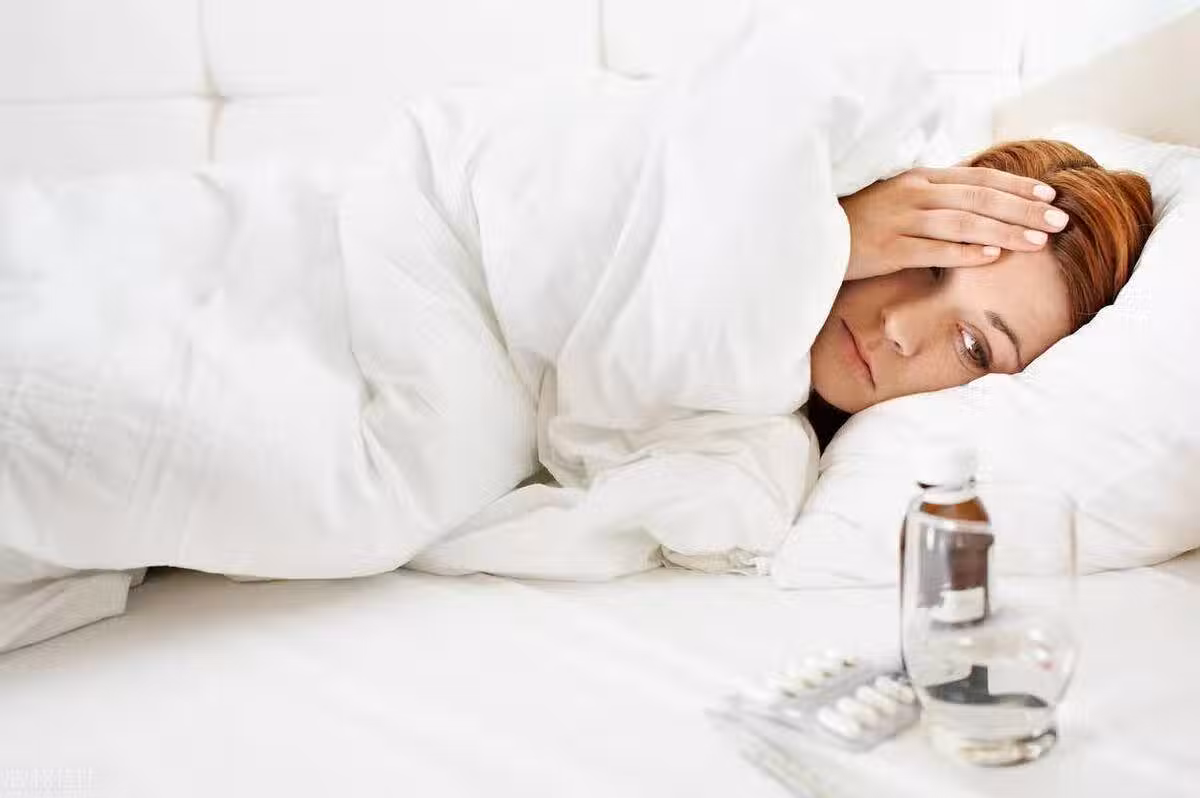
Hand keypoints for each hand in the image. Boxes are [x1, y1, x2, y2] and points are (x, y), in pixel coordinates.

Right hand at [839, 166, 1070, 280]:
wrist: (807, 231)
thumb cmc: (855, 218)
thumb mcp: (895, 196)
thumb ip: (932, 195)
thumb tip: (973, 197)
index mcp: (920, 179)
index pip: (978, 179)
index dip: (1017, 185)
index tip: (1051, 193)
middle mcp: (914, 195)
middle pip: (979, 199)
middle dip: (1024, 208)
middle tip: (1060, 219)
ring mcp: (900, 221)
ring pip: (962, 223)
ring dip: (1004, 231)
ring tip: (1038, 241)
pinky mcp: (885, 249)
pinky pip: (930, 250)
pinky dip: (962, 253)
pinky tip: (991, 257)